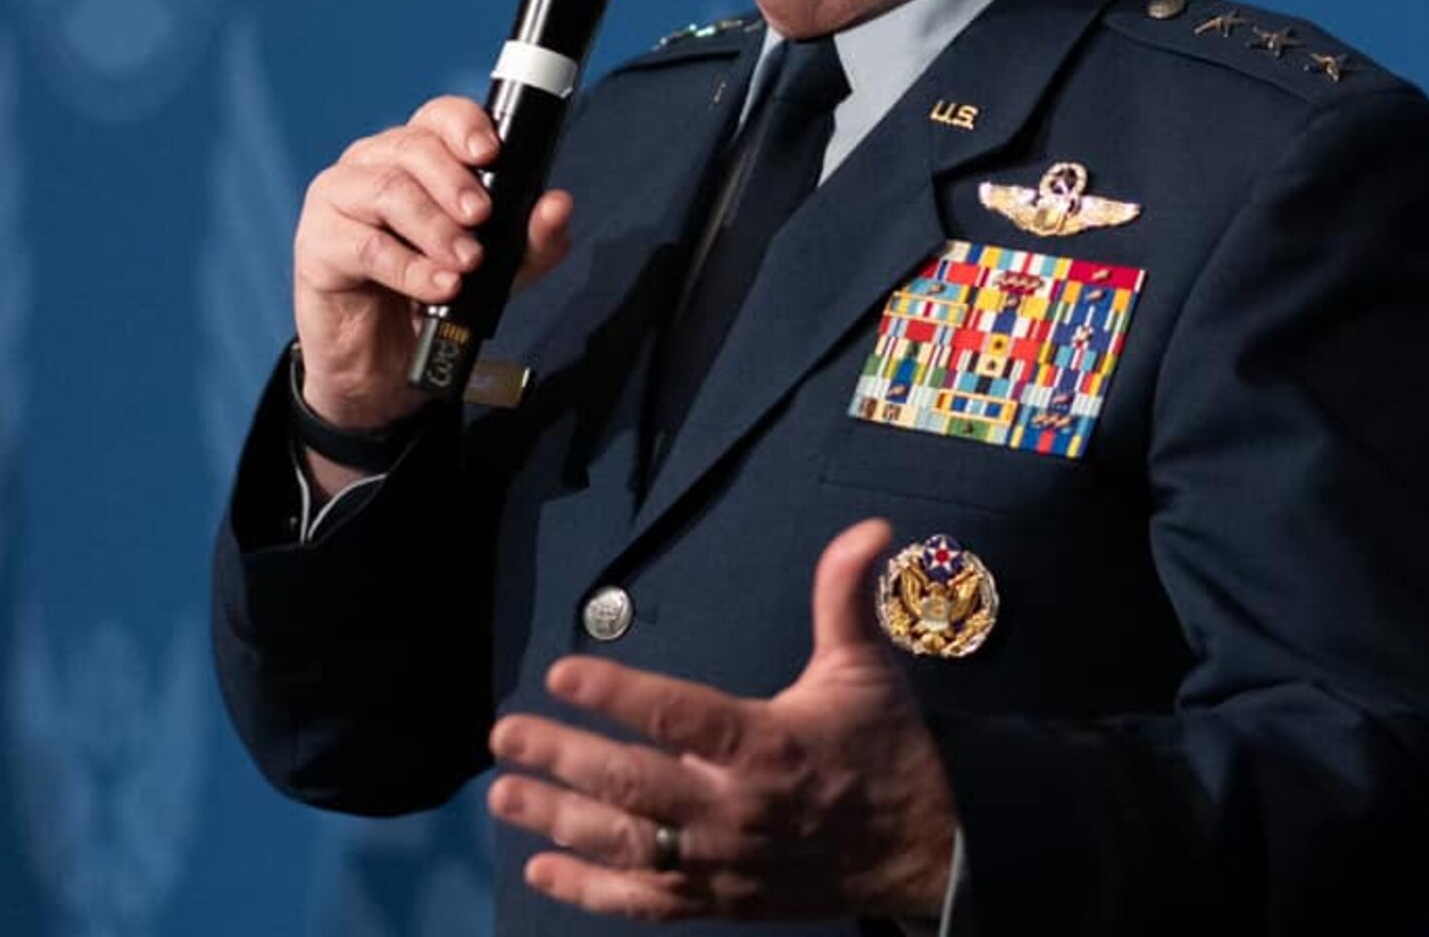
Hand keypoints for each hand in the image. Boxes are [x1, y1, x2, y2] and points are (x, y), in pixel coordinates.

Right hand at [292, 96, 572, 431]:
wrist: (383, 366)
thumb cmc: (432, 298)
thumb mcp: (497, 273)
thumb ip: (531, 241)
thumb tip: (557, 205)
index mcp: (417, 158)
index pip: (438, 117)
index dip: (464, 126)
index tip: (491, 153)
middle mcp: (374, 165)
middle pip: (412, 146)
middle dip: (455, 182)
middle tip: (482, 218)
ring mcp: (339, 199)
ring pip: (387, 190)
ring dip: (435, 227)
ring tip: (466, 262)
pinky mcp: (317, 242)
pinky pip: (363, 243)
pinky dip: (408, 267)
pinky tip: (436, 286)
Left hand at [487, 519, 957, 922]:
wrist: (925, 853)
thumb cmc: (882, 749)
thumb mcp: (868, 667)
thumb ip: (847, 596)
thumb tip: (870, 528)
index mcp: (766, 744)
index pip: (681, 716)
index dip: (618, 695)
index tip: (560, 672)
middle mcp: (736, 808)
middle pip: (634, 784)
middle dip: (562, 757)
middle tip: (504, 734)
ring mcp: (723, 862)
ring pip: (628, 843)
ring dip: (559, 819)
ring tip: (503, 794)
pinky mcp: (720, 900)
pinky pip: (646, 901)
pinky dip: (591, 891)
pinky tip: (540, 869)